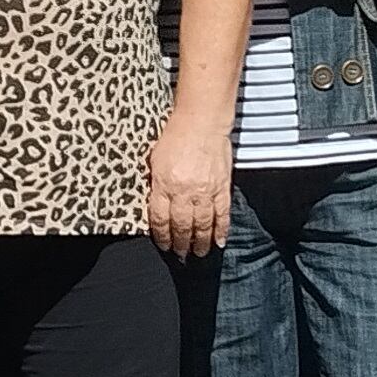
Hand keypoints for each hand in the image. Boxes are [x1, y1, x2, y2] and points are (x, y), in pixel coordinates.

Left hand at [147, 115, 232, 255]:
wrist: (202, 121)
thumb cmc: (175, 136)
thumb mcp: (155, 159)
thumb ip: (155, 183)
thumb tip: (154, 204)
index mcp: (163, 184)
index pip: (160, 218)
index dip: (161, 236)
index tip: (163, 244)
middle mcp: (184, 191)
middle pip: (181, 226)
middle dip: (180, 244)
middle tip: (180, 254)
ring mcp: (205, 191)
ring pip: (202, 225)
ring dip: (200, 242)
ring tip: (199, 253)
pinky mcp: (222, 187)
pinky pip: (222, 214)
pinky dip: (221, 230)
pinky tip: (219, 241)